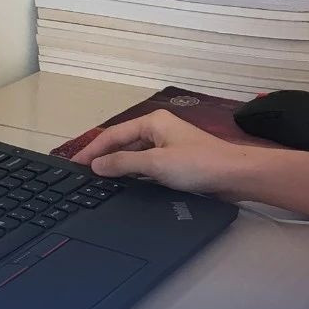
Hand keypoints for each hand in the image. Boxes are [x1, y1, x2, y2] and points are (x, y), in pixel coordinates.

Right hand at [74, 109, 251, 197]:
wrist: (234, 176)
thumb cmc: (198, 164)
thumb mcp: (156, 164)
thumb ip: (124, 164)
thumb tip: (97, 166)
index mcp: (153, 122)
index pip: (113, 134)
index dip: (92, 150)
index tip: (74, 165)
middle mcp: (159, 129)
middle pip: (122, 143)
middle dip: (103, 157)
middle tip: (82, 175)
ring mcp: (168, 145)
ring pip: (134, 155)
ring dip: (118, 167)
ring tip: (97, 182)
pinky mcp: (175, 161)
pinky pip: (146, 165)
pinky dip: (133, 173)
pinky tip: (124, 186)